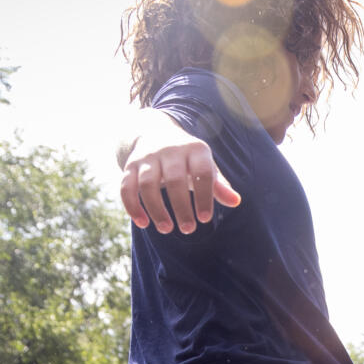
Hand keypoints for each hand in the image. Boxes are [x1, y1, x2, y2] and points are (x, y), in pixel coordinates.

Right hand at [119, 111, 240, 234]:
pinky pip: (127, 186)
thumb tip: (236, 201)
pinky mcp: (130, 165)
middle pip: (174, 180)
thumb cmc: (188, 160)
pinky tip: (143, 223)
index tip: (205, 219)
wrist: (154, 134)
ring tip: (166, 229)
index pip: (202, 173)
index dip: (204, 196)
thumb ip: (218, 185)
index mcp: (195, 149)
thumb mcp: (205, 167)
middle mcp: (170, 150)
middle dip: (181, 207)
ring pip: (148, 184)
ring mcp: (148, 157)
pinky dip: (132, 206)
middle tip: (188, 229)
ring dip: (156, 209)